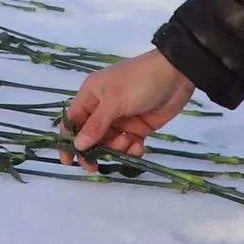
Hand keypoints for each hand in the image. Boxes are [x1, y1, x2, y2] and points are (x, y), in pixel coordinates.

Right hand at [61, 49, 192, 164]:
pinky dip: (132, 149)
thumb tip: (77, 144)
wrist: (176, 76)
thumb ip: (96, 125)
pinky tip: (140, 146)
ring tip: (129, 142)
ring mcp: (121, 118)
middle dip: (94, 150)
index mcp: (92, 95)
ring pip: (110, 142)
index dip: (68, 140)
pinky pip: (129, 144)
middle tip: (95, 167)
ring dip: (117, 147)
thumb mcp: (114, 101)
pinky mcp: (138, 127)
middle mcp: (103, 108)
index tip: (68, 161)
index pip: (73, 120)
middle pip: (91, 136)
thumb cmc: (138, 82)